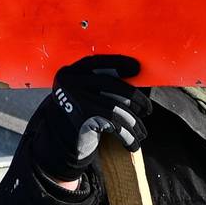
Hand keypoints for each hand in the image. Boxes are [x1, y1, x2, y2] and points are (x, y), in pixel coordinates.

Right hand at [21, 54, 145, 181]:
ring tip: (141, 132)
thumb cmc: (78, 114)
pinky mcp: (82, 118)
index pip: (98, 61)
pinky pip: (112, 124)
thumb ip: (100, 84)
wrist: (57, 141)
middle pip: (110, 83)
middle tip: (148, 109)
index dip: (119, 62)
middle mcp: (70, 82)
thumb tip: (135, 79)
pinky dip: (127, 134)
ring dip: (133, 121)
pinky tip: (133, 143)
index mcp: (70, 72)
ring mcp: (74, 99)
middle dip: (134, 97)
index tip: (137, 68)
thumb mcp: (83, 93)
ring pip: (114, 107)